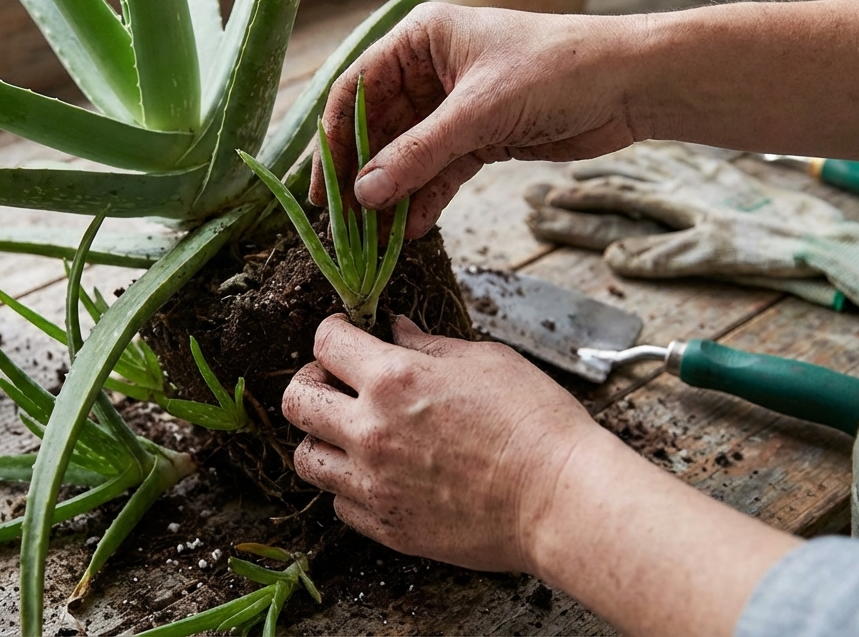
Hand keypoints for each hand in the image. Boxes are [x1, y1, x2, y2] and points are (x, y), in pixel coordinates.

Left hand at [285, 314, 801, 636]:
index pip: (325, 342)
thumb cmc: (536, 424)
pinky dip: (349, 485)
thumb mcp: (486, 361)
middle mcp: (370, 432)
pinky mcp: (388, 527)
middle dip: (311, 381)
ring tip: (351, 432)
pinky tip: (379, 473)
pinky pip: (339, 503)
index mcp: (393, 381)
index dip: (334, 332)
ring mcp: (374, 485)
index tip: (345, 336)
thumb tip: (395, 330)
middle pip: (296, 401)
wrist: (562, 500)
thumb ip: (429, 345)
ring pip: (305, 459)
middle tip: (338, 382)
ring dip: (321, 438)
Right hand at [312, 2, 649, 237]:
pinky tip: (413, 231)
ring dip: (394, 194)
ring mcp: (453, 107)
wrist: (630, 83)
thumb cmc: (556, 71)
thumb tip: (364, 194)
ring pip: (407, 155)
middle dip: (364, 176)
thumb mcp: (479, 113)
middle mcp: (428, 70)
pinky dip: (426, 199)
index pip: (354, 91)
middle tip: (345, 224)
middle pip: (377, 129)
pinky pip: (439, 172)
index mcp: (418, 40)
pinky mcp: (480, 137)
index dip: (334, 141)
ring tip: (376, 237)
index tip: (322, 190)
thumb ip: (419, 154)